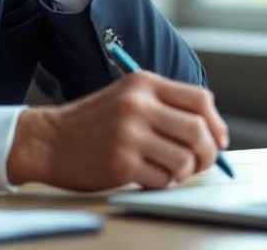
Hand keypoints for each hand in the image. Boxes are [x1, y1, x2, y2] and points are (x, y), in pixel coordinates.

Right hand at [5, 72, 229, 190]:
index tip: (218, 139)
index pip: (200, 99)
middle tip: (203, 163)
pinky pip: (162, 180)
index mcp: (143, 83)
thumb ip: (166, 106)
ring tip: (170, 170)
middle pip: (198, 131)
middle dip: (208, 153)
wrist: (49, 140)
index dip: (216, 123)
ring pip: (184, 160)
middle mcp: (138, 106)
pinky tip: (146, 175)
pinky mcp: (121, 164)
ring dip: (185, 172)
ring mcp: (129, 136)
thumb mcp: (128, 97)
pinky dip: (162, 183)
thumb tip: (211, 132)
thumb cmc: (93, 122)